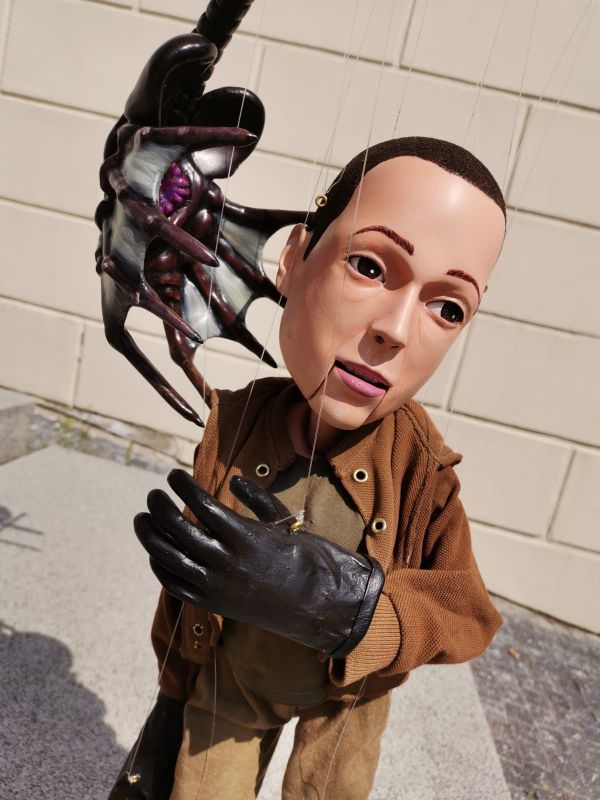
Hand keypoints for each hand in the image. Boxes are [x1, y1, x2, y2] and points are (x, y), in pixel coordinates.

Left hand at [134, 469, 383, 656]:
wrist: (317, 604)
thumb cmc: (304, 557)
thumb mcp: (284, 522)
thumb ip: (257, 498)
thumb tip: (232, 481)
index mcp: (245, 537)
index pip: (201, 505)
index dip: (183, 487)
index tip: (174, 474)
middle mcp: (226, 562)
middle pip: (178, 529)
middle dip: (160, 507)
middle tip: (153, 493)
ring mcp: (216, 586)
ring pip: (169, 557)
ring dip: (150, 535)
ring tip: (142, 518)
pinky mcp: (212, 604)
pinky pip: (175, 585)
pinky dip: (160, 567)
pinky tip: (155, 553)